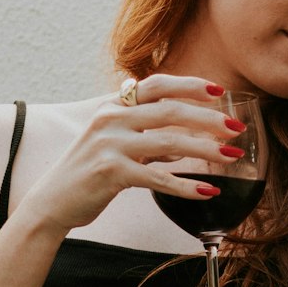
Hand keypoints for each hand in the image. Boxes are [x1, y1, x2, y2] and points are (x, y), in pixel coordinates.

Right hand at [17, 75, 245, 232]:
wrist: (51, 202)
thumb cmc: (87, 172)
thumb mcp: (113, 144)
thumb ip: (146, 136)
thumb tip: (186, 140)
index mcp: (112, 105)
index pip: (157, 84)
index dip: (190, 85)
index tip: (220, 90)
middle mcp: (110, 118)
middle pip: (170, 110)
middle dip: (208, 118)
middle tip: (236, 128)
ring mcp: (109, 144)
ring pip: (169, 141)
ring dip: (206, 149)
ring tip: (231, 156)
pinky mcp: (111, 173)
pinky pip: (158, 178)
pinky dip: (186, 185)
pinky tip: (208, 191)